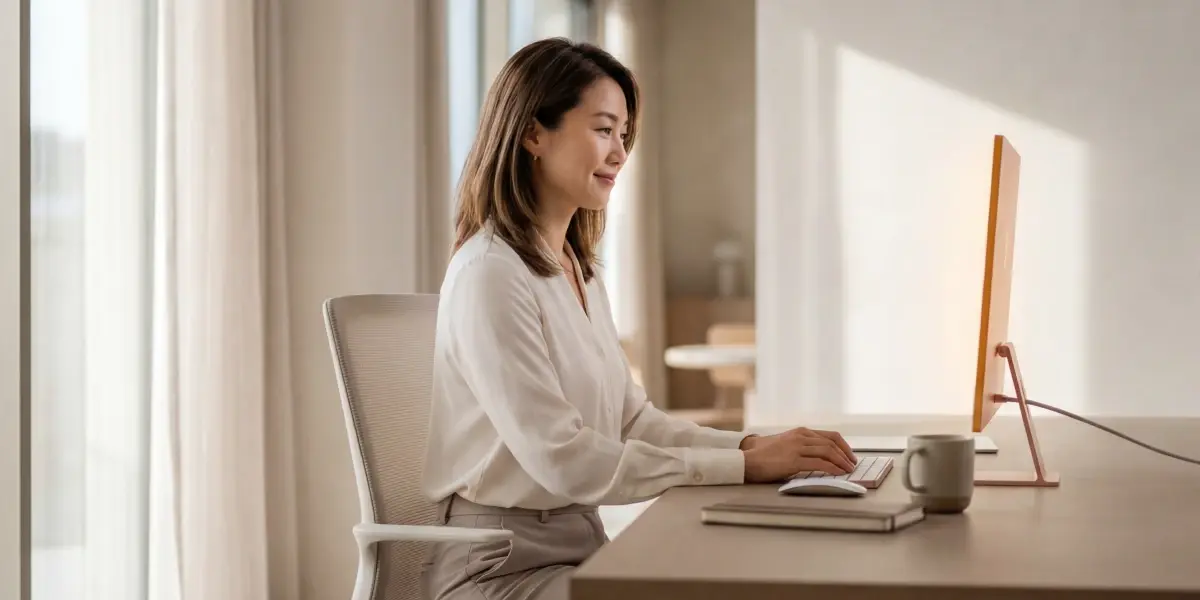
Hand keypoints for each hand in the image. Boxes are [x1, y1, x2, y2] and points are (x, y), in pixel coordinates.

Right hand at [741, 427, 857, 482]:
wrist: (748, 459)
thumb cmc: (765, 455)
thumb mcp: (787, 445)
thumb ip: (803, 447)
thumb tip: (822, 459)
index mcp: (801, 432)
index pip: (830, 436)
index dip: (844, 446)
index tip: (850, 456)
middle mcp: (801, 436)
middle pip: (832, 443)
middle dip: (846, 455)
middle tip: (852, 465)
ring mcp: (797, 447)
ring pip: (828, 451)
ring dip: (841, 462)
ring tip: (848, 470)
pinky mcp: (793, 460)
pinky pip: (819, 463)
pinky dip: (832, 468)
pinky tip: (838, 473)